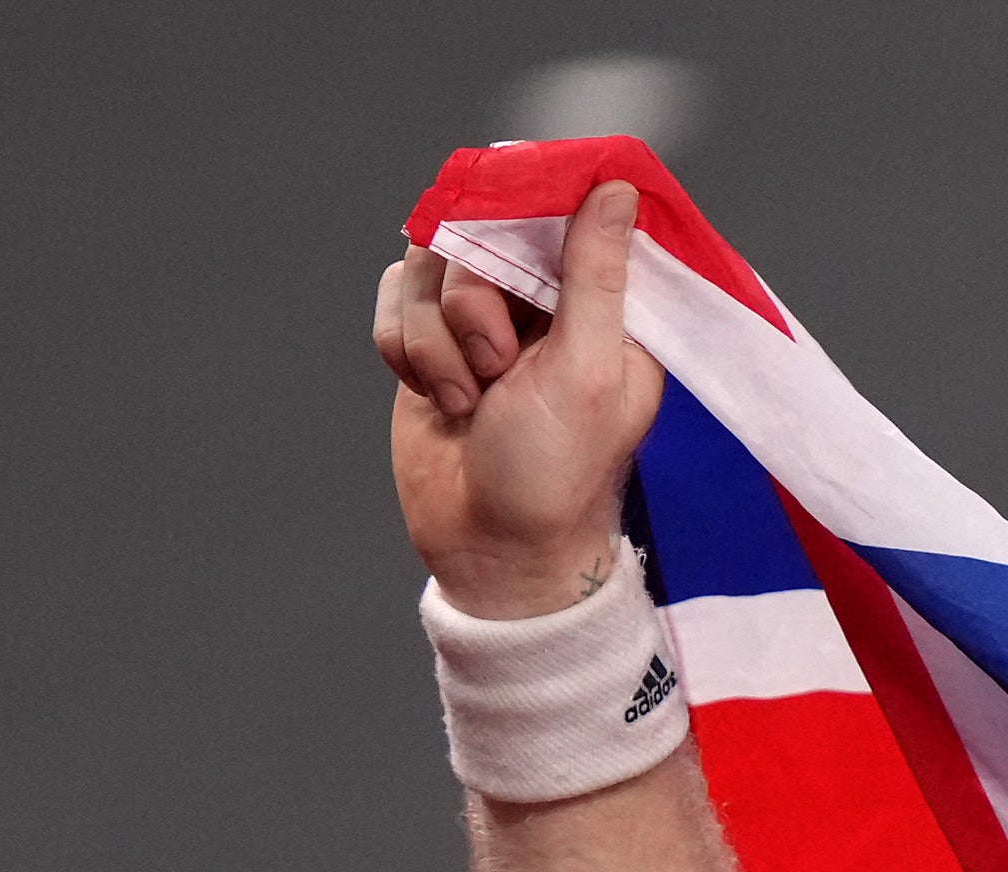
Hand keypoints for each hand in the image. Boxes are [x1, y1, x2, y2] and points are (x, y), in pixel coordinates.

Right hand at [376, 177, 669, 617]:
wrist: (491, 549)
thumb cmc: (556, 472)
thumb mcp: (589, 368)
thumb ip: (596, 275)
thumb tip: (615, 186)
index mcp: (602, 303)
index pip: (559, 210)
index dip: (522, 218)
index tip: (508, 256)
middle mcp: (541, 301)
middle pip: (475, 228)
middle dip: (471, 300)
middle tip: (497, 365)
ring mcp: (480, 317)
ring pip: (425, 265)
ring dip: (435, 337)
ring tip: (471, 399)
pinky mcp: (429, 340)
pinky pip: (392, 300)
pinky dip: (404, 349)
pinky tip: (438, 400)